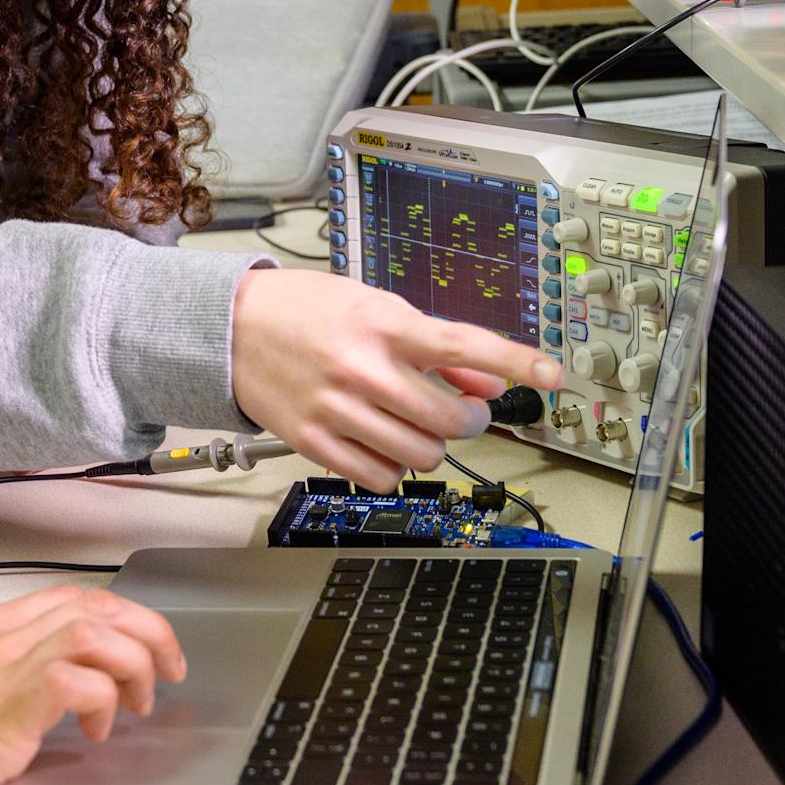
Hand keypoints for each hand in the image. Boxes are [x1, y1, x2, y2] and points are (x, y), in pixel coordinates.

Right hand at [0, 585, 183, 784]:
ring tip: (137, 705)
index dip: (119, 615)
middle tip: (167, 670)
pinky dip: (98, 701)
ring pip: (94, 634)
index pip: (67, 597)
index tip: (142, 643)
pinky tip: (94, 731)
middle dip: (147, 631)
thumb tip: (6, 696)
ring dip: (133, 665)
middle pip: (94, 605)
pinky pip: (70, 684)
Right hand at [228, 268, 562, 491]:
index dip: (516, 359)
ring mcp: (337, 410)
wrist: (231, 327)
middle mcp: (362, 368)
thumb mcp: (375, 308)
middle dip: (468, 417)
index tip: (553, 373)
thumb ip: (433, 345)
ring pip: (422, 454)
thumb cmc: (306, 310)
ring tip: (415, 425)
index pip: (464, 344)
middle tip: (460, 409)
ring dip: (432, 444)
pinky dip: (394, 468)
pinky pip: (381, 477)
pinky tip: (383, 444)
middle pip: (450, 417)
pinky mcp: (314, 442)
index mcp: (382, 325)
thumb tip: (486, 379)